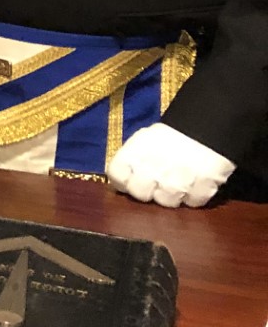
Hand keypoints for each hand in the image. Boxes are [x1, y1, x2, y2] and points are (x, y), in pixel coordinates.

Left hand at [108, 123, 232, 207]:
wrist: (210, 124)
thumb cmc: (173, 134)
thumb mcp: (145, 139)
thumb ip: (131, 159)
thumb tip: (121, 180)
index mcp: (134, 153)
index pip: (116, 177)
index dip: (124, 180)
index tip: (131, 179)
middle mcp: (152, 169)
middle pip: (140, 194)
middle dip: (147, 190)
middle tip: (157, 182)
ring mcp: (177, 181)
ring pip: (167, 202)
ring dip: (172, 194)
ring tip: (179, 179)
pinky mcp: (202, 189)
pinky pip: (193, 202)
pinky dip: (195, 195)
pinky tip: (195, 181)